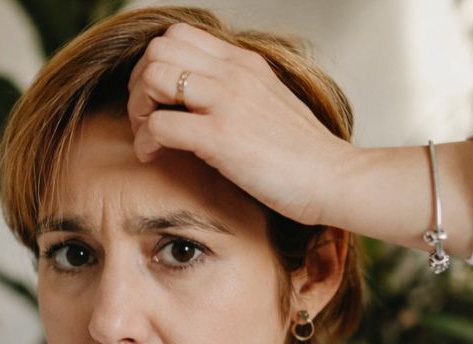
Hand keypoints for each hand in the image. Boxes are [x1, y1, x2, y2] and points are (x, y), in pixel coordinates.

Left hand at [126, 23, 356, 225]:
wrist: (334, 178)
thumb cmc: (301, 153)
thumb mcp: (267, 104)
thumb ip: (234, 92)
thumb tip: (197, 98)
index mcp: (244, 63)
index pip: (178, 36)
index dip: (156, 64)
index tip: (159, 99)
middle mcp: (234, 73)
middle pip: (158, 50)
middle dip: (140, 84)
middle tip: (147, 117)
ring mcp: (227, 102)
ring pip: (153, 77)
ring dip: (139, 108)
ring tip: (149, 136)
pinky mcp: (221, 136)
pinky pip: (159, 123)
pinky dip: (145, 141)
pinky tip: (154, 156)